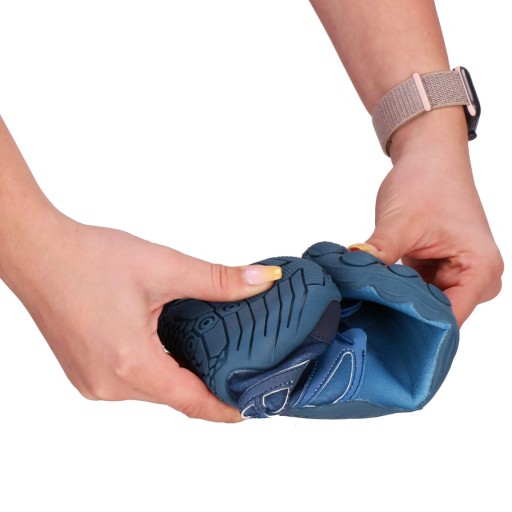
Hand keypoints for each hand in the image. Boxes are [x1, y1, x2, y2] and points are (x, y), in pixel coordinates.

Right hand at [3, 211, 280, 421]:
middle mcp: (108, 383)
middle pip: (173, 397)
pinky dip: (154, 369)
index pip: (191, 402)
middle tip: (236, 368)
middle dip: (205, 386)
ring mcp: (92, 382)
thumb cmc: (89, 258)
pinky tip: (167, 345)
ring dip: (178, 375)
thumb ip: (218, 280)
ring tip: (206, 353)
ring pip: (151, 390)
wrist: (39, 252)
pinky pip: (130, 382)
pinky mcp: (85, 373)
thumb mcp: (165, 267)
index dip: (225, 409)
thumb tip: (262, 281)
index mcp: (130, 363)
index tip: (250, 407)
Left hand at [350, 110, 502, 325]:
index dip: (418, 330)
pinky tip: (377, 292)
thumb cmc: (426, 181)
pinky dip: (399, 292)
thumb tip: (351, 281)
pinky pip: (419, 292)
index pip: (451, 319)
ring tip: (371, 302)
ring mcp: (459, 274)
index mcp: (481, 269)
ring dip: (400, 303)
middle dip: (405, 316)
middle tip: (370, 320)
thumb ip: (378, 255)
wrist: (429, 157)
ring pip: (426, 305)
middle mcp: (477, 277)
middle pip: (440, 316)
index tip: (384, 338)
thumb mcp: (399, 222)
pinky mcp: (440, 270)